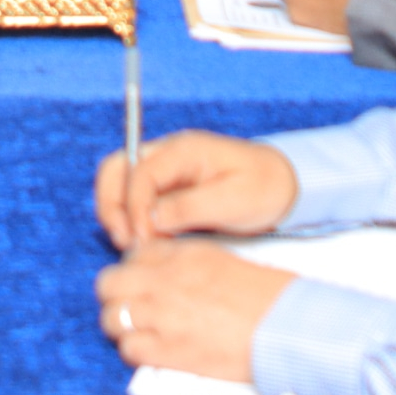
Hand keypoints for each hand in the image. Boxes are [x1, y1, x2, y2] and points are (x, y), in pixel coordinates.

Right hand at [94, 130, 297, 247]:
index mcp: (184, 150)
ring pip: (119, 183)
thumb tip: (151, 220)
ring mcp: (165, 172)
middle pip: (117, 169)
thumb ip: (189, 207)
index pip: (141, 171)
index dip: (134, 205)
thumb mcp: (233, 201)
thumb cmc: (263, 188)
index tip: (143, 238)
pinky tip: (142, 243)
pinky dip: (129, 219)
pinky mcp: (167, 191)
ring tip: (129, 245)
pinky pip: (134, 200)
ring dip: (116, 212)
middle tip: (123, 240)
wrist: (284, 187)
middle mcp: (167, 156)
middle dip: (112, 204)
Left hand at [95, 239, 294, 383]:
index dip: (133, 270)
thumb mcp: (219, 259)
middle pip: (108, 283)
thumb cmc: (261, 296)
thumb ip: (182, 261)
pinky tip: (153, 348)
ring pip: (111, 317)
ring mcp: (162, 316)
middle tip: (131, 305)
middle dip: (116, 295)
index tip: (140, 281)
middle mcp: (164, 281)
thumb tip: (156, 267)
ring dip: (122, 324)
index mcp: (180, 255)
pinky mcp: (168, 350)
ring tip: (140, 330)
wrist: (282, 327)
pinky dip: (136, 350)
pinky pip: (128, 349)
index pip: (132, 254)